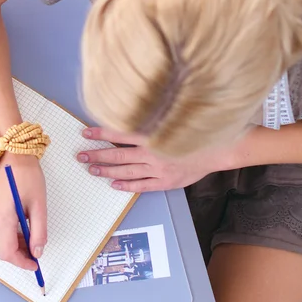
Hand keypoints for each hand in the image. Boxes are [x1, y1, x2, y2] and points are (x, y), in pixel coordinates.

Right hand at [0, 153, 46, 269]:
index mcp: (3, 219)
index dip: (22, 262)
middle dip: (19, 257)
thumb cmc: (28, 178)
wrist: (14, 159)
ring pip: (0, 244)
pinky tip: (24, 232)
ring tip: (33, 240)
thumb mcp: (39, 206)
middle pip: (2, 251)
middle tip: (36, 255)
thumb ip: (39, 232)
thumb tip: (38, 252)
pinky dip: (11, 239)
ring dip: (16, 248)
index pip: (8, 252)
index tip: (36, 265)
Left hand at [78, 127, 225, 191]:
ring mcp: (159, 169)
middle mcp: (153, 152)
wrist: (220, 148)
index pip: (120, 134)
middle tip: (81, 156)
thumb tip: (128, 116)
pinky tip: (114, 184)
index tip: (86, 133)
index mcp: (153, 135)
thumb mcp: (173, 120)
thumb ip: (152, 122)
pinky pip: (142, 185)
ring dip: (107, 171)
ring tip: (92, 169)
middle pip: (118, 155)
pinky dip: (127, 185)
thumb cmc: (196, 132)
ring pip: (127, 171)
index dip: (101, 133)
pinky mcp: (165, 181)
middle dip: (97, 155)